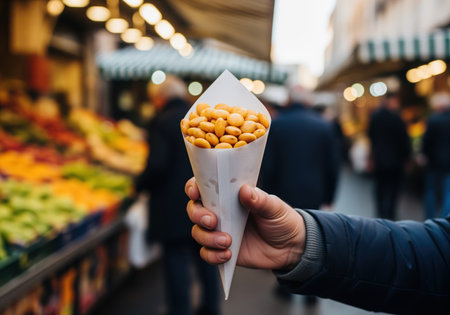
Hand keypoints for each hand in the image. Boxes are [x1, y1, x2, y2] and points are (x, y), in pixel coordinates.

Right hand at [185, 178, 305, 269]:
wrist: (290, 247)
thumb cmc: (281, 220)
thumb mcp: (275, 207)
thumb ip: (260, 200)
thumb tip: (245, 190)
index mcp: (229, 195)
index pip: (203, 187)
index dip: (193, 187)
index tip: (196, 193)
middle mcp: (220, 212)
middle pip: (194, 210)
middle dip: (198, 215)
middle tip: (213, 221)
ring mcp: (219, 231)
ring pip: (198, 233)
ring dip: (207, 238)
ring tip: (227, 241)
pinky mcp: (222, 250)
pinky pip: (206, 254)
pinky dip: (213, 255)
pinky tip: (228, 254)